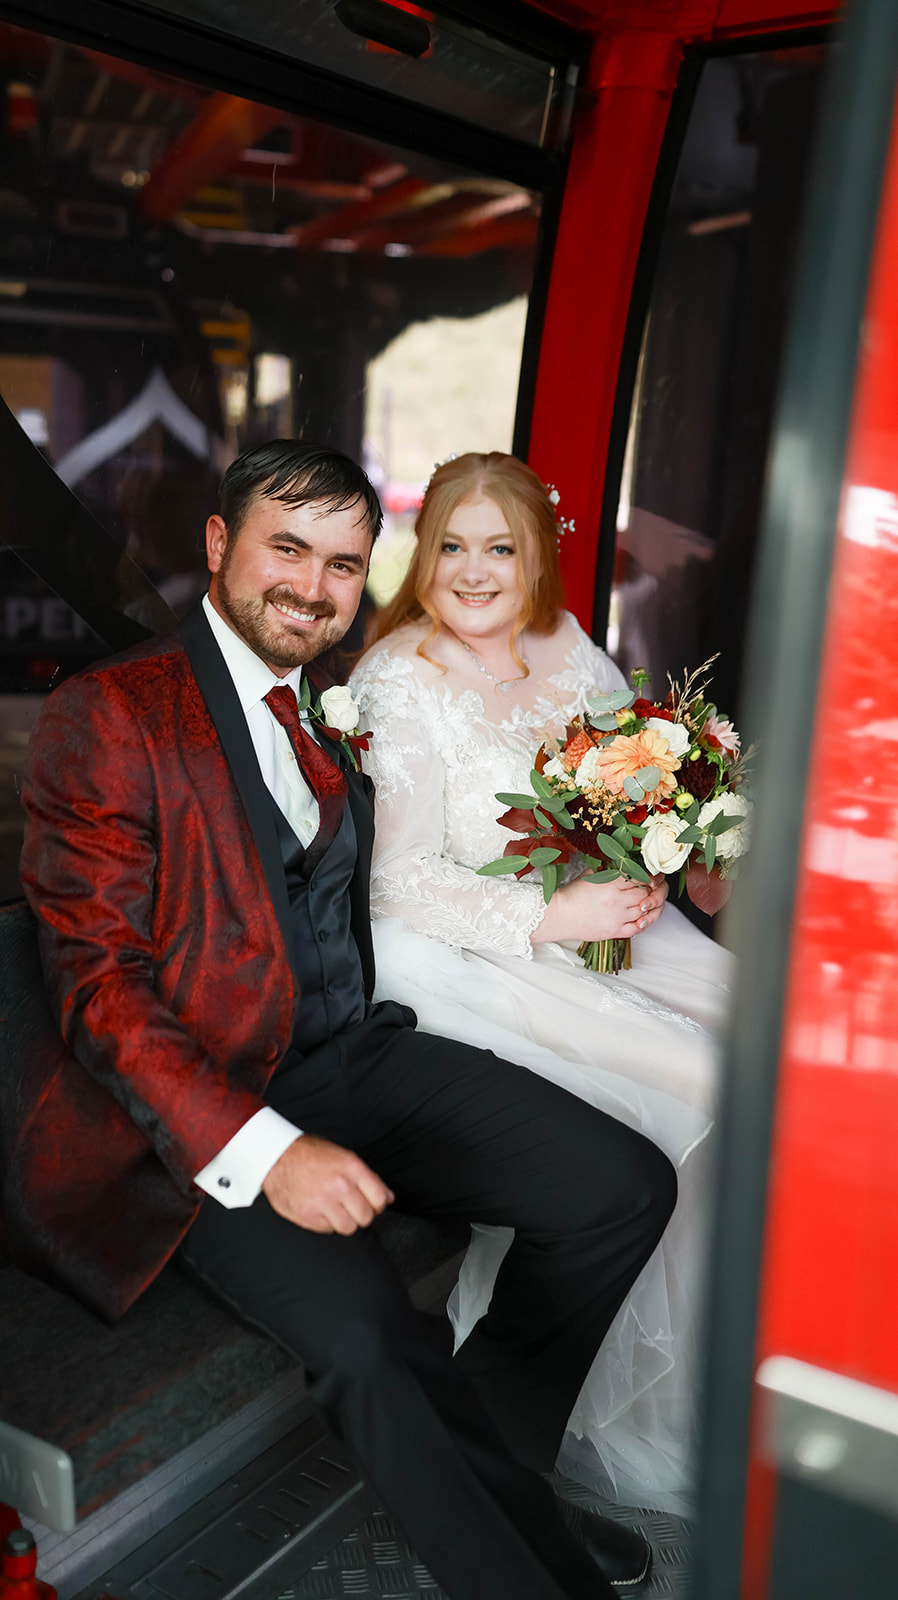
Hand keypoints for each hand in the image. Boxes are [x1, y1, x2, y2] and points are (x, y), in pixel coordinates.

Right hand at [262, 1134, 394, 1234]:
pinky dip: (327, 1224)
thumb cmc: (312, 1155)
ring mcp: (323, 1202)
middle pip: (366, 1217)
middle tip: (352, 1208)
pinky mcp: (308, 1215)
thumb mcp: (345, 1158)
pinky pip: (328, 1230)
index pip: (380, 1199)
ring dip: (345, 1222)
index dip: (378, 1205)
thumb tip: (389, 1197)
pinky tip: (320, 1210)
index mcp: (352, 1168)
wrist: (278, 1156)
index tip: (371, 1204)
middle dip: (361, 1215)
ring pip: (349, 1228)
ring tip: (336, 1210)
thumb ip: (369, 1178)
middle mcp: (340, 1185)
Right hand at [532, 873, 667, 944]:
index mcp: (610, 884)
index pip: (638, 878)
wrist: (559, 915)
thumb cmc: (572, 895)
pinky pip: (637, 929)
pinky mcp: (614, 932)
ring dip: (648, 906)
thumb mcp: (590, 875)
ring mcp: (616, 918)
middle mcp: (616, 901)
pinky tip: (642, 918)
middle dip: (650, 891)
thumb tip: (624, 863)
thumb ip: (608, 870)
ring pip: (643, 911)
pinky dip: (643, 923)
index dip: (647, 877)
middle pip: (645, 894)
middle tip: (650, 889)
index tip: (648, 877)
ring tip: (647, 902)